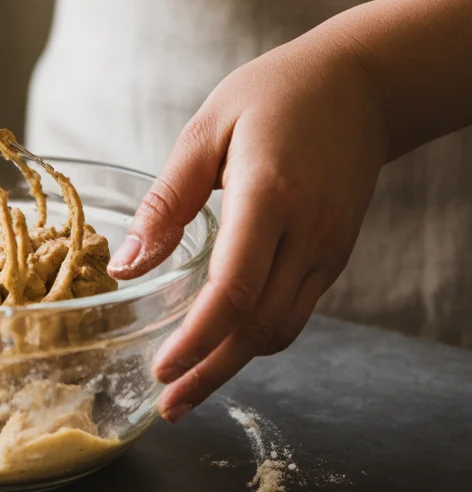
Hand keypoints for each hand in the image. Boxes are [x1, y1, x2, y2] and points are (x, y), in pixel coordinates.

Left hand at [108, 30, 389, 421]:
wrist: (361, 86)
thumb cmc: (275, 95)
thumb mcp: (208, 130)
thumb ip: (168, 200)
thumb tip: (128, 265)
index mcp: (271, 195)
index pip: (234, 290)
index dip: (196, 340)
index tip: (161, 371)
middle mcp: (308, 233)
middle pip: (259, 327)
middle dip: (211, 373)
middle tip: (167, 405)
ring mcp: (328, 248)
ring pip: (281, 330)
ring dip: (234, 364)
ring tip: (188, 387)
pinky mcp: (334, 255)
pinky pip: (294, 311)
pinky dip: (255, 337)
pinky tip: (222, 344)